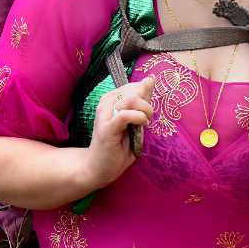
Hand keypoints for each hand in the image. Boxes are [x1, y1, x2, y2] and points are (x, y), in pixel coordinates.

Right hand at [83, 75, 155, 189]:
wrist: (99, 168)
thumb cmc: (118, 147)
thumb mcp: (135, 121)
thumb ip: (141, 102)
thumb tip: (150, 79)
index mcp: (111, 100)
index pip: (132, 86)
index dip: (145, 95)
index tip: (146, 111)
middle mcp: (106, 104)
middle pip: (133, 90)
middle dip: (147, 102)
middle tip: (148, 117)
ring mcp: (105, 115)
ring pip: (130, 99)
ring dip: (144, 110)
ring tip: (145, 122)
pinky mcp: (106, 128)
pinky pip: (125, 115)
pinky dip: (138, 118)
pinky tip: (141, 125)